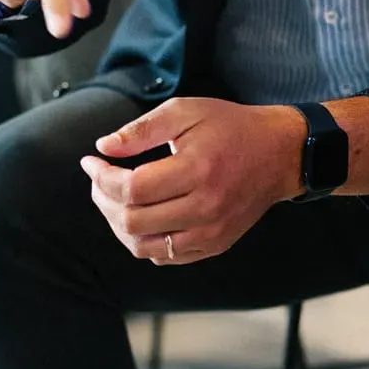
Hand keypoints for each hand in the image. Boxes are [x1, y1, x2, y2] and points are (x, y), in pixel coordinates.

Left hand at [79, 98, 304, 264]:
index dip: (102, 177)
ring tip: (112, 200)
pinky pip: (165, 257)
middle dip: (103, 200)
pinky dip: (143, 241)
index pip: (132, 188)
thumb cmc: (230, 127)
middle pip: (133, 221)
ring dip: (118, 225)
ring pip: (144, 247)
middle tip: (98, 180)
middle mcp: (204, 209)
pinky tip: (139, 216)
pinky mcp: (214, 246)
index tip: (90, 161)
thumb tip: (103, 148)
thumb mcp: (185, 111)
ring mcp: (210, 233)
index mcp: (196, 170)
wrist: (278, 154)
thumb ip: (142, 129)